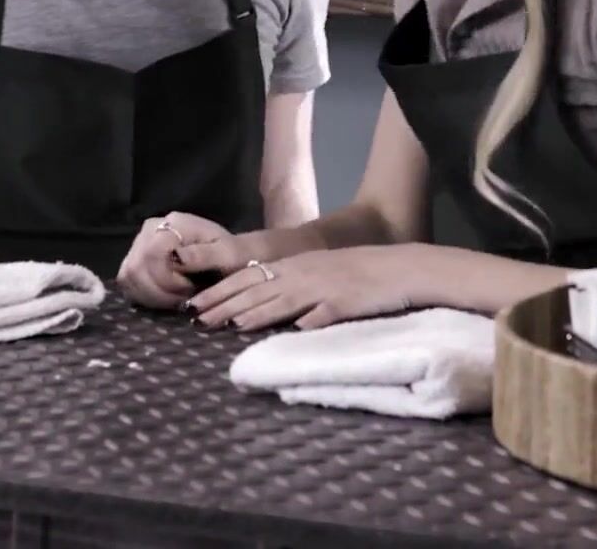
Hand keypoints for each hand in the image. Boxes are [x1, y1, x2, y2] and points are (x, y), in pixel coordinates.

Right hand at [116, 212, 232, 309]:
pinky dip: (143, 296)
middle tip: (184, 300)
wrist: (230, 256)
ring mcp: (139, 243)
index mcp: (174, 223)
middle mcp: (150, 229)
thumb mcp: (227, 255)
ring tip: (176, 299)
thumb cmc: (232, 256)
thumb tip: (175, 257)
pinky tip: (164, 299)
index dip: (167, 280)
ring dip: (151, 296)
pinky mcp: (134, 259)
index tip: (190, 290)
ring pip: (128, 276)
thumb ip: (202, 255)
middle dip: (159, 292)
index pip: (152, 254)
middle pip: (136, 267)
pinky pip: (127, 282)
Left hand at [186, 245, 420, 331]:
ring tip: (227, 325)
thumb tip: (265, 308)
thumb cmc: (361, 274)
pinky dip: (302, 318)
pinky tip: (289, 329)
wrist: (402, 269)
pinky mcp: (344, 302)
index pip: (249, 277)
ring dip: (253, 312)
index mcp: (296, 266)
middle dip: (225, 304)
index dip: (220, 291)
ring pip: (281, 299)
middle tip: (196, 318)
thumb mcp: (321, 276)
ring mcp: (323, 288)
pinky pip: (320, 312)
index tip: (194, 304)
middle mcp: (303, 274)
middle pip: (257, 288)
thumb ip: (293, 290)